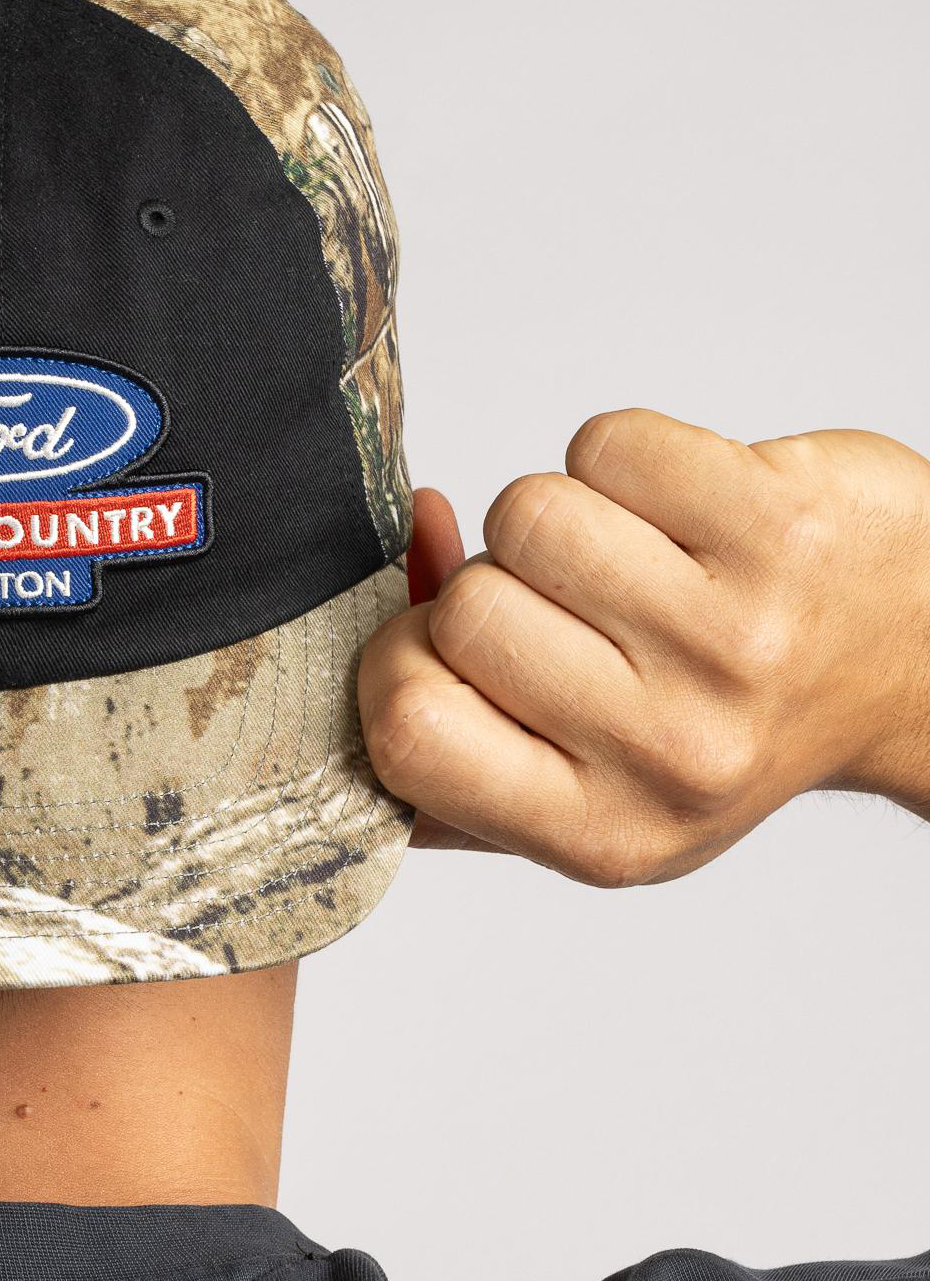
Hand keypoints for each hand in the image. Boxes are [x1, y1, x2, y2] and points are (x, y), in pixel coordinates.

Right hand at [358, 414, 929, 883]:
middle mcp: (669, 755)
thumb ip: (455, 725)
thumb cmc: (731, 719)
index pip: (407, 730)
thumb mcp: (586, 784)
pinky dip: (622, 457)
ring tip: (625, 557)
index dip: (402, 664)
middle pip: (466, 611)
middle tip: (567, 609)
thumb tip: (410, 542)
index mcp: (597, 836)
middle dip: (491, 585)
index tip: (448, 652)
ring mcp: (731, 641)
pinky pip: (608, 444)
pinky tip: (677, 508)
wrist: (915, 663)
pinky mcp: (779, 530)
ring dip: (557, 514)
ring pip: (530, 515)